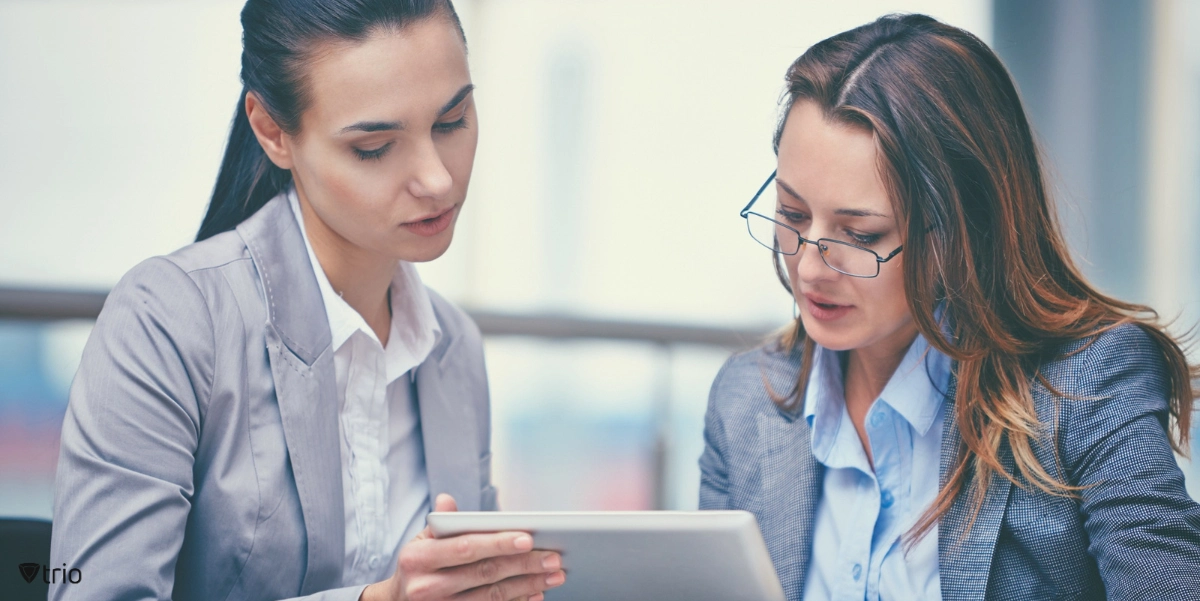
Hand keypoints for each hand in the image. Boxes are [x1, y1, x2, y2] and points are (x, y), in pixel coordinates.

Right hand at [360, 494, 565, 600]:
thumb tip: (447, 500)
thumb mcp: (421, 540)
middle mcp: (427, 587)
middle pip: (485, 574)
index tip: (528, 538)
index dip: (498, 543)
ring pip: (493, 597)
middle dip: (524, 565)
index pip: (465, 548)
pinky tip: (536, 593)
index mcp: (418, 558)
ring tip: (554, 575)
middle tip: (554, 558)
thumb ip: (441, 523)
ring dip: (528, 585)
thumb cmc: (418, 565)